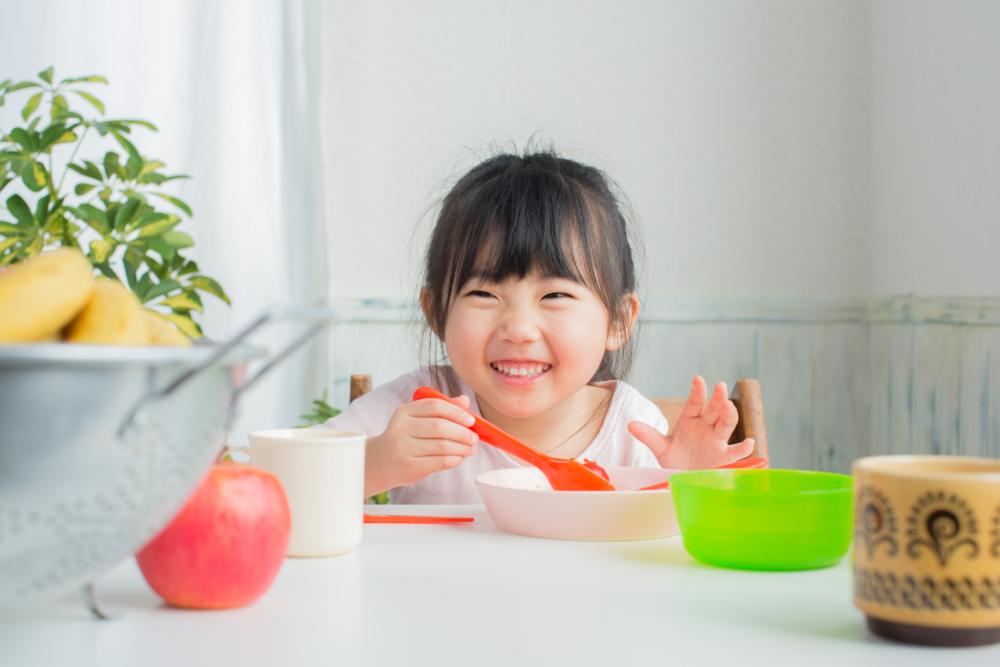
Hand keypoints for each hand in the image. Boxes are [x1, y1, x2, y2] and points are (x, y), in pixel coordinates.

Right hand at [365, 395, 478, 495]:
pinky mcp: (409, 467)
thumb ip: (440, 409)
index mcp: (404, 412)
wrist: (381, 462)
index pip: (435, 406)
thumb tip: (465, 401)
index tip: (471, 420)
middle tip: (474, 438)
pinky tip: (460, 458)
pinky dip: (454, 459)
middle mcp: (401, 428)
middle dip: (462, 432)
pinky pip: (439, 462)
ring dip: (462, 448)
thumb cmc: (405, 437)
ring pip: (442, 446)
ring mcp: (403, 448)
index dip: (456, 412)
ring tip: (471, 449)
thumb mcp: (416, 419)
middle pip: (440, 426)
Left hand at [628, 376, 753, 469]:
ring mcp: (716, 441)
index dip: (697, 392)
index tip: (698, 379)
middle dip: (717, 398)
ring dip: (729, 416)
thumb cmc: (674, 459)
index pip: (694, 403)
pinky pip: (735, 452)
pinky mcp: (723, 457)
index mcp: (690, 420)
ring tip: (729, 406)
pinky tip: (750, 443)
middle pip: (713, 410)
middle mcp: (705, 427)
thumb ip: (649, 436)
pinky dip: (743, 448)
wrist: (683, 477)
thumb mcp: (661, 448)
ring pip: (725, 425)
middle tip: (720, 386)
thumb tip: (630, 425)